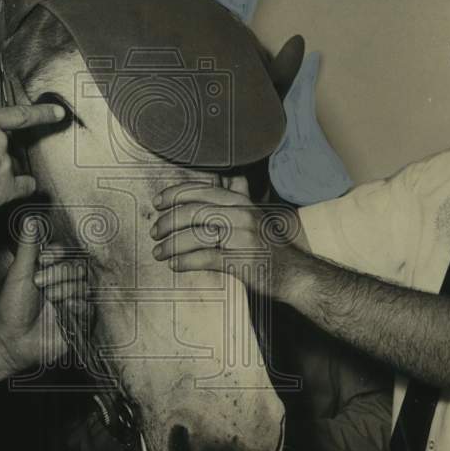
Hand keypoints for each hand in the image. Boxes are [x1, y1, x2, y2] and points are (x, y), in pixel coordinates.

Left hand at [0, 239, 87, 373]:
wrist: (12, 339)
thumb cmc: (13, 306)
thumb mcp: (20, 272)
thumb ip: (29, 246)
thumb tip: (30, 219)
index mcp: (51, 271)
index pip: (66, 253)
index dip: (57, 254)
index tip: (42, 260)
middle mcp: (65, 284)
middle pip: (78, 267)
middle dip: (59, 273)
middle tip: (40, 283)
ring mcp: (74, 302)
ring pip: (85, 286)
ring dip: (65, 290)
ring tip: (49, 300)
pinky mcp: (80, 321)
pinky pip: (90, 307)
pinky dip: (76, 306)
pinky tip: (63, 310)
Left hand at [150, 176, 307, 298]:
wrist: (294, 275)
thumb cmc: (269, 246)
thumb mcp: (255, 214)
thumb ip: (238, 195)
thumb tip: (228, 175)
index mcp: (240, 202)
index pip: (202, 190)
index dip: (175, 194)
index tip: (158, 202)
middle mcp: (241, 215)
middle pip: (193, 212)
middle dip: (168, 221)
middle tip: (154, 231)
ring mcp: (241, 238)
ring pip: (195, 236)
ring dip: (170, 245)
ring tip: (159, 252)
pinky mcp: (240, 261)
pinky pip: (204, 258)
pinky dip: (184, 262)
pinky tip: (174, 265)